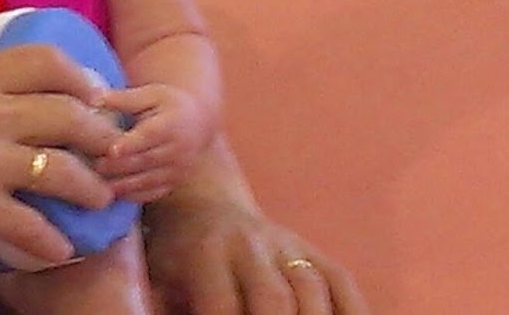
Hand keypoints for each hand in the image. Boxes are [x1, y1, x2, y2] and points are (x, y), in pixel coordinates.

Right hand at [0, 7, 123, 264]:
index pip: (46, 63)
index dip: (81, 77)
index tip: (95, 93)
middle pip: (68, 116)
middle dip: (101, 135)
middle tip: (113, 150)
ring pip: (59, 172)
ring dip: (89, 188)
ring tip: (100, 200)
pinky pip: (28, 226)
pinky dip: (50, 241)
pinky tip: (60, 249)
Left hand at [96, 83, 211, 201]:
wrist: (199, 123)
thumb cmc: (169, 105)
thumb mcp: (151, 94)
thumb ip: (123, 99)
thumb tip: (93, 99)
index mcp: (172, 124)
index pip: (150, 135)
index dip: (131, 144)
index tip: (112, 150)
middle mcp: (179, 149)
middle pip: (145, 160)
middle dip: (119, 166)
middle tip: (94, 165)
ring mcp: (179, 169)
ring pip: (148, 180)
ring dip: (123, 184)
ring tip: (99, 182)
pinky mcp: (175, 182)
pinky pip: (153, 192)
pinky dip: (133, 195)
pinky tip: (113, 193)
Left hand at [142, 193, 367, 314]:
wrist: (202, 205)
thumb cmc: (173, 254)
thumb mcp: (155, 274)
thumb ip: (159, 304)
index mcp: (205, 251)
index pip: (219, 304)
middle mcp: (250, 244)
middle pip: (275, 297)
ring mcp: (287, 245)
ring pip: (313, 289)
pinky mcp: (313, 251)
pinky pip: (342, 282)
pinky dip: (353, 310)